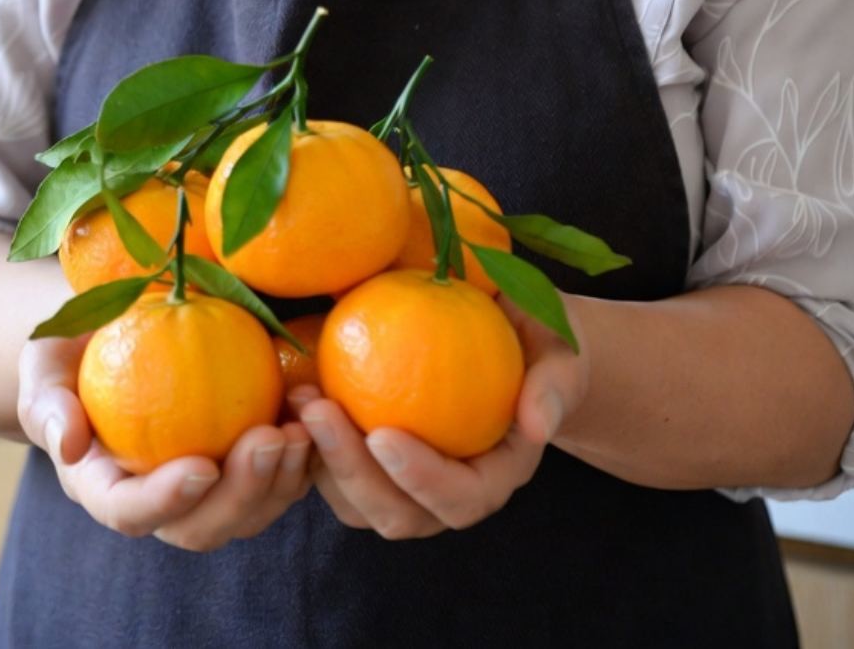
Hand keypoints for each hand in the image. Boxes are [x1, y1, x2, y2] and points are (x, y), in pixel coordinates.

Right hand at [16, 333, 314, 550]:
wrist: (114, 329)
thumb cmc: (73, 346)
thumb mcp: (43, 363)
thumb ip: (47, 401)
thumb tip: (65, 444)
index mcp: (105, 486)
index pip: (130, 513)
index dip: (166, 501)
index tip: (201, 465)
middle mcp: (159, 499)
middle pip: (201, 527)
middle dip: (241, 495)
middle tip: (270, 439)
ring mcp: (205, 485)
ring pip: (249, 513)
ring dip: (282, 481)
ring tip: (303, 429)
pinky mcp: (243, 461)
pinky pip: (280, 478)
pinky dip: (303, 456)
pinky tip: (317, 411)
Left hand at [288, 289, 589, 538]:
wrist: (514, 340)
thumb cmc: (539, 342)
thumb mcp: (560, 352)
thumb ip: (553, 384)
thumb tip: (538, 423)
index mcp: (497, 475)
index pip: (461, 499)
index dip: (421, 478)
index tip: (383, 432)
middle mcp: (449, 494)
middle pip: (397, 514)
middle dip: (351, 469)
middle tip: (318, 409)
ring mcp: (407, 483)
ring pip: (356, 503)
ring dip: (321, 461)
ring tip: (300, 398)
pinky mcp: (374, 461)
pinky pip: (335, 471)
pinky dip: (309, 442)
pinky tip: (293, 387)